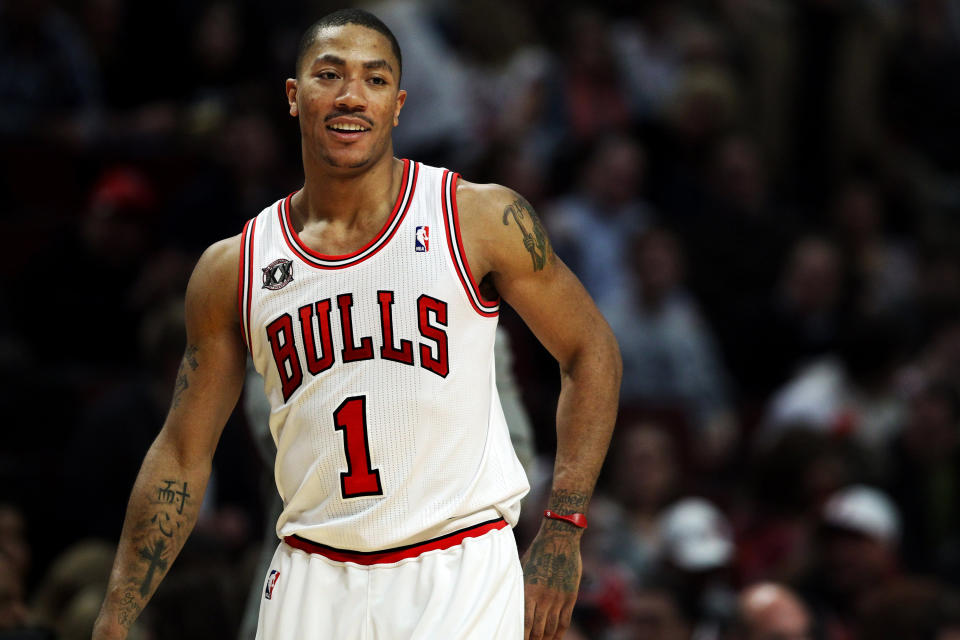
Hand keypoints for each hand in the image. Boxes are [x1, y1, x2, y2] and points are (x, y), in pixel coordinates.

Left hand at [521, 522, 581, 639]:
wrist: (560, 538)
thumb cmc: (537, 551)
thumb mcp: (523, 568)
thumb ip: (521, 587)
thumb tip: (512, 602)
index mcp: (528, 591)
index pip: (524, 623)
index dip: (521, 636)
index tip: (516, 638)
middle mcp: (543, 598)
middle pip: (537, 630)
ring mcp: (558, 598)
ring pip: (551, 628)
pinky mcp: (570, 597)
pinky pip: (564, 620)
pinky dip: (559, 633)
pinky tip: (554, 639)